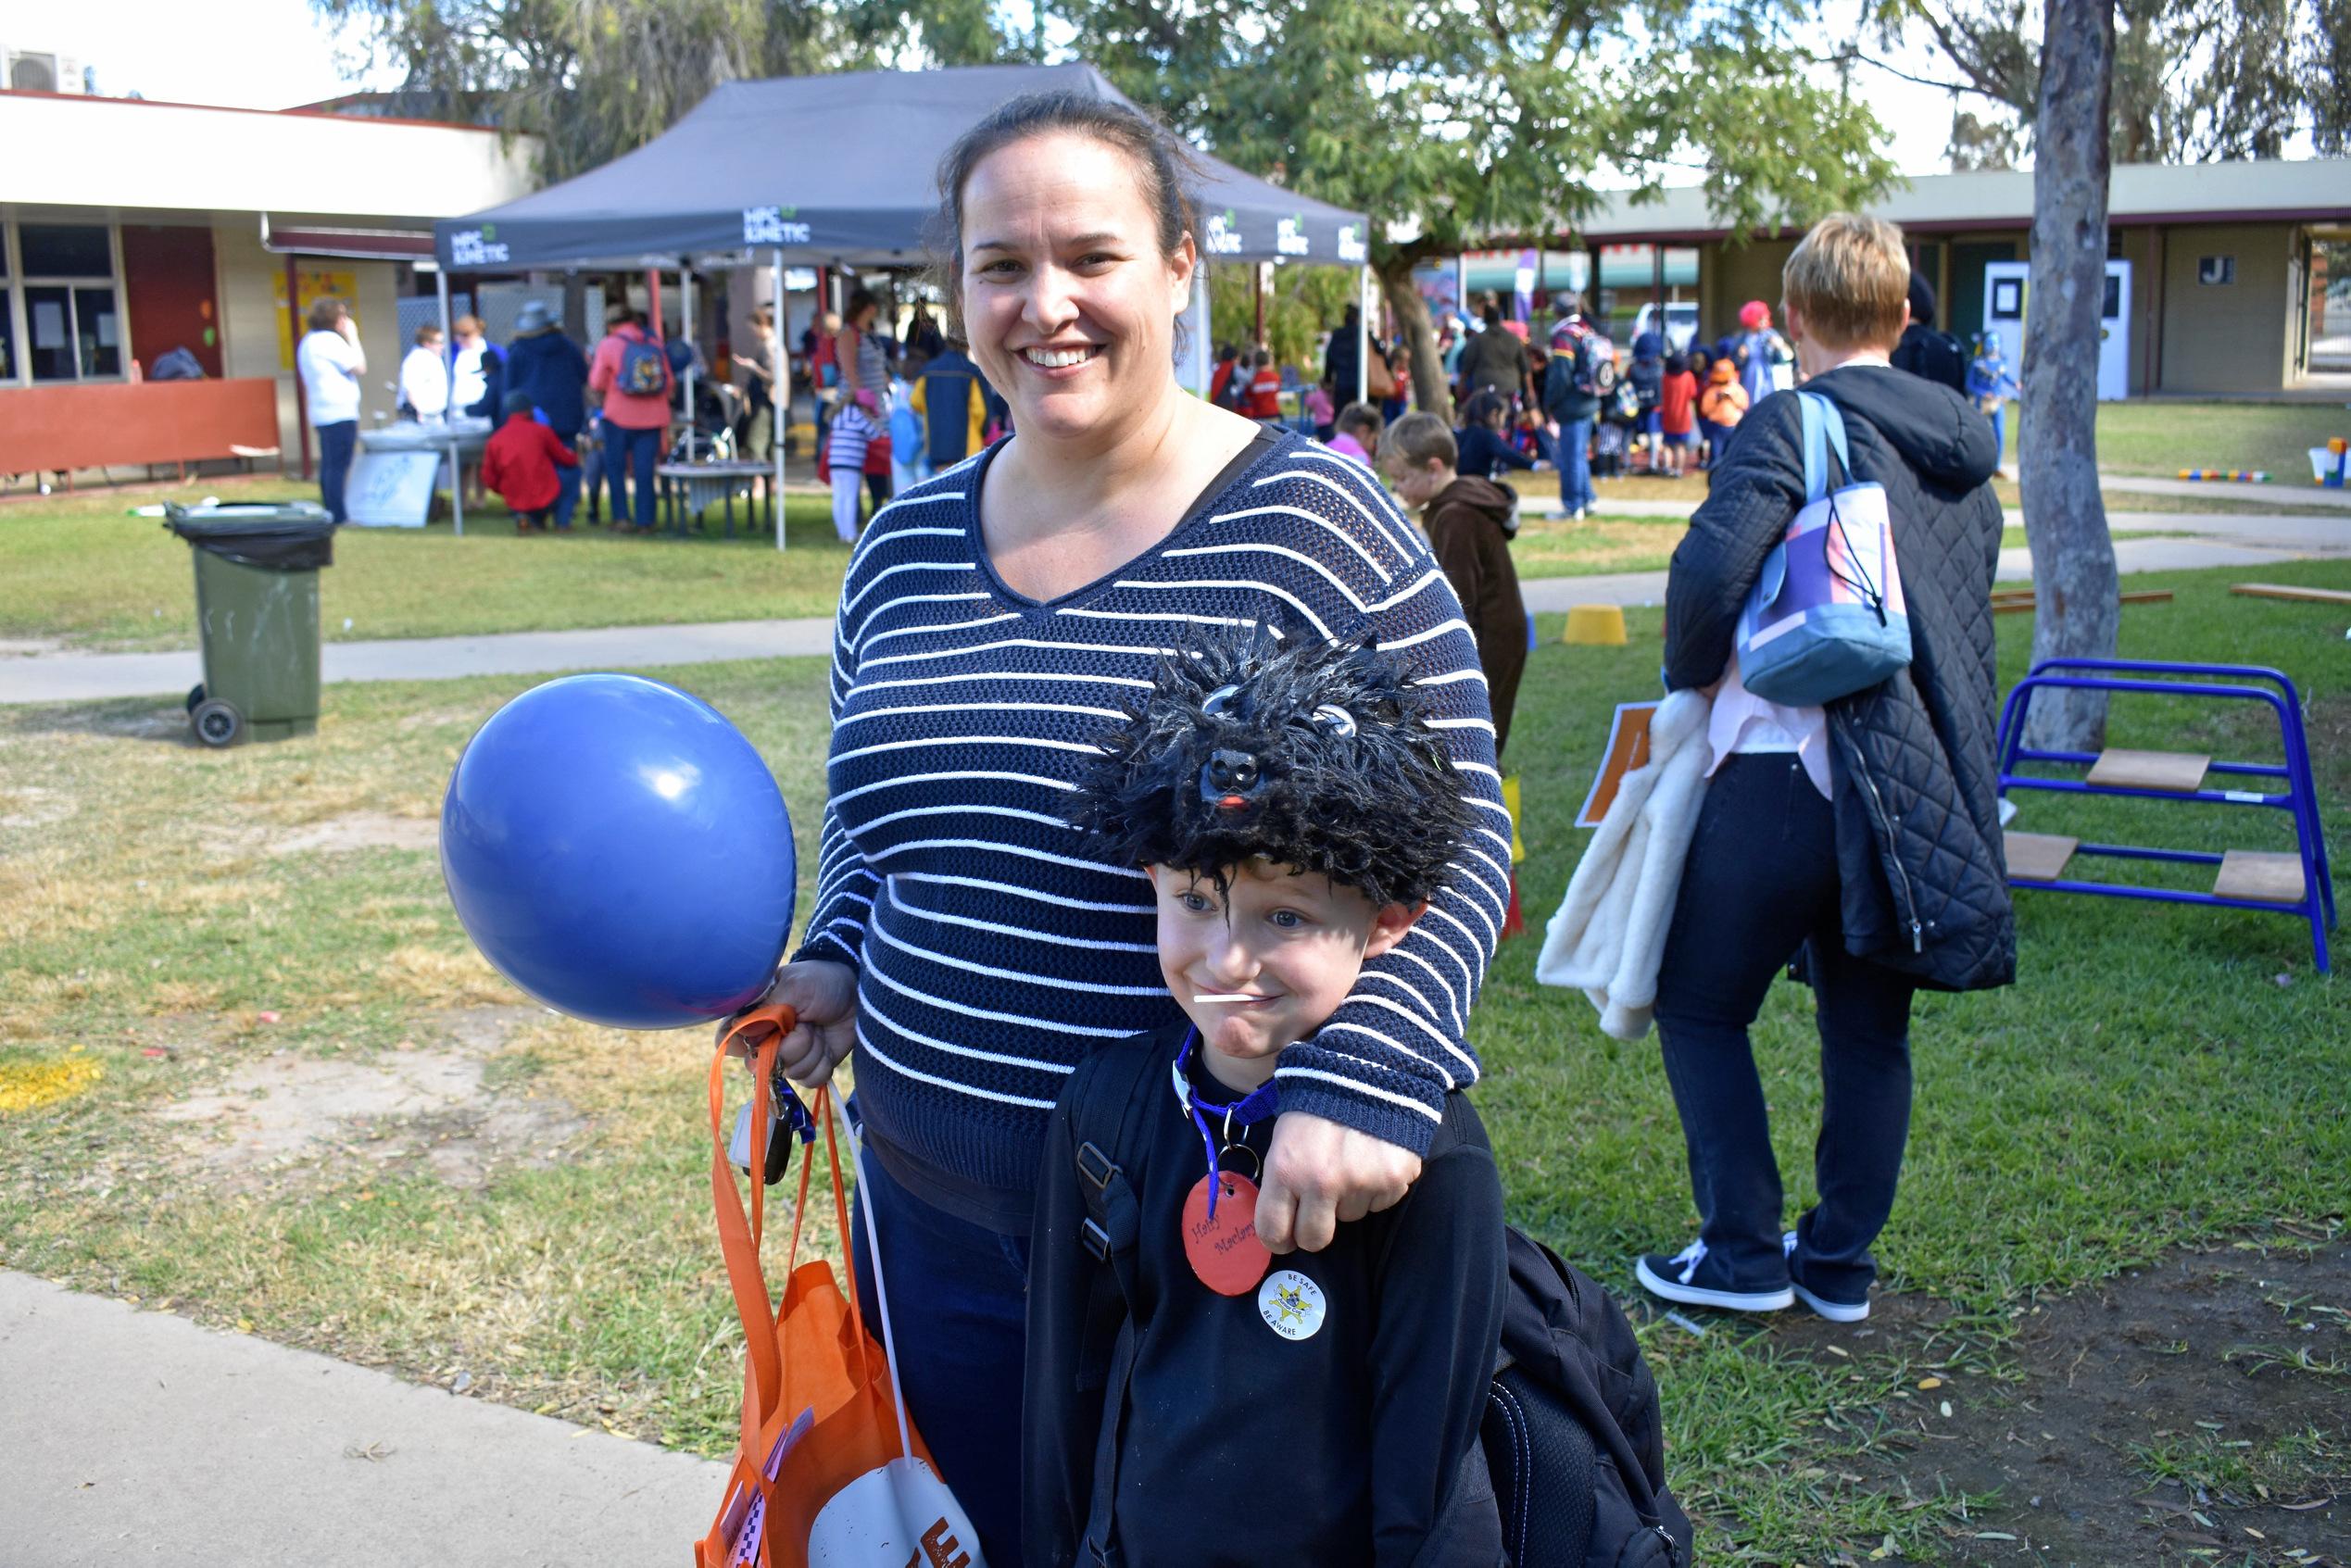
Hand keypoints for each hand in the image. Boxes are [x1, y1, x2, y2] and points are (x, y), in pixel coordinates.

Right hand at [717, 960, 857, 1086]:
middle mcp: (766, 1040)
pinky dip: (822, 1063)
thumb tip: (741, 1033)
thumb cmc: (820, 982)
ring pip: (789, 1072)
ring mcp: (788, 1056)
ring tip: (818, 1028)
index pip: (728, 1040)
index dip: (741, 1045)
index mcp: (754, 1017)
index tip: (764, 1035)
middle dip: (788, 1047)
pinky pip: (809, 1080)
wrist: (856, 994)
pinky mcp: (809, 1067)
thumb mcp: (794, 987)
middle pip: (759, 1065)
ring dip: (811, 1050)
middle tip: (805, 1024)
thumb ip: (768, 1011)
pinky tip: (827, 1045)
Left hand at [1255, 1112, 1422, 1253]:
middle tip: (1320, 1206)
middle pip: (1314, 1239)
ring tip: (1351, 1159)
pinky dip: (1377, 1185)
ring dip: (1349, 1198)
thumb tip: (1280, 1216)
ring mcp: (1360, 1184)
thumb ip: (1282, 1176)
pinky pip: (1381, 1201)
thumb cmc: (1318, 1101)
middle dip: (1314, 1229)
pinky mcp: (1393, 1180)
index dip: (1278, 1238)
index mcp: (1286, 1169)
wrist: (1369, 1068)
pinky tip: (1374, 1156)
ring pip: (1351, 1217)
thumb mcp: (1285, 1133)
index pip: (1273, 1231)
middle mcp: (1321, 1183)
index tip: (1284, 1235)